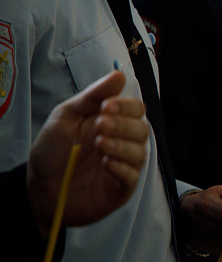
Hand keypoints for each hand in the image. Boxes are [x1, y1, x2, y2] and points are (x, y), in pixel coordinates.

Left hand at [27, 71, 147, 235]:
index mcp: (113, 122)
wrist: (39, 186)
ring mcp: (124, 165)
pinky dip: (122, 168)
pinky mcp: (121, 188)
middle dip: (123, 125)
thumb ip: (93, 96)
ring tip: (100, 144)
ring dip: (121, 146)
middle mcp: (123, 142)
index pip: (135, 109)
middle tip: (100, 125)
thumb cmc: (53, 150)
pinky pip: (132, 176)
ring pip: (139, 152)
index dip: (126, 106)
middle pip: (141, 129)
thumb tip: (119, 74)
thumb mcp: (67, 116)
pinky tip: (106, 163)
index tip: (106, 107)